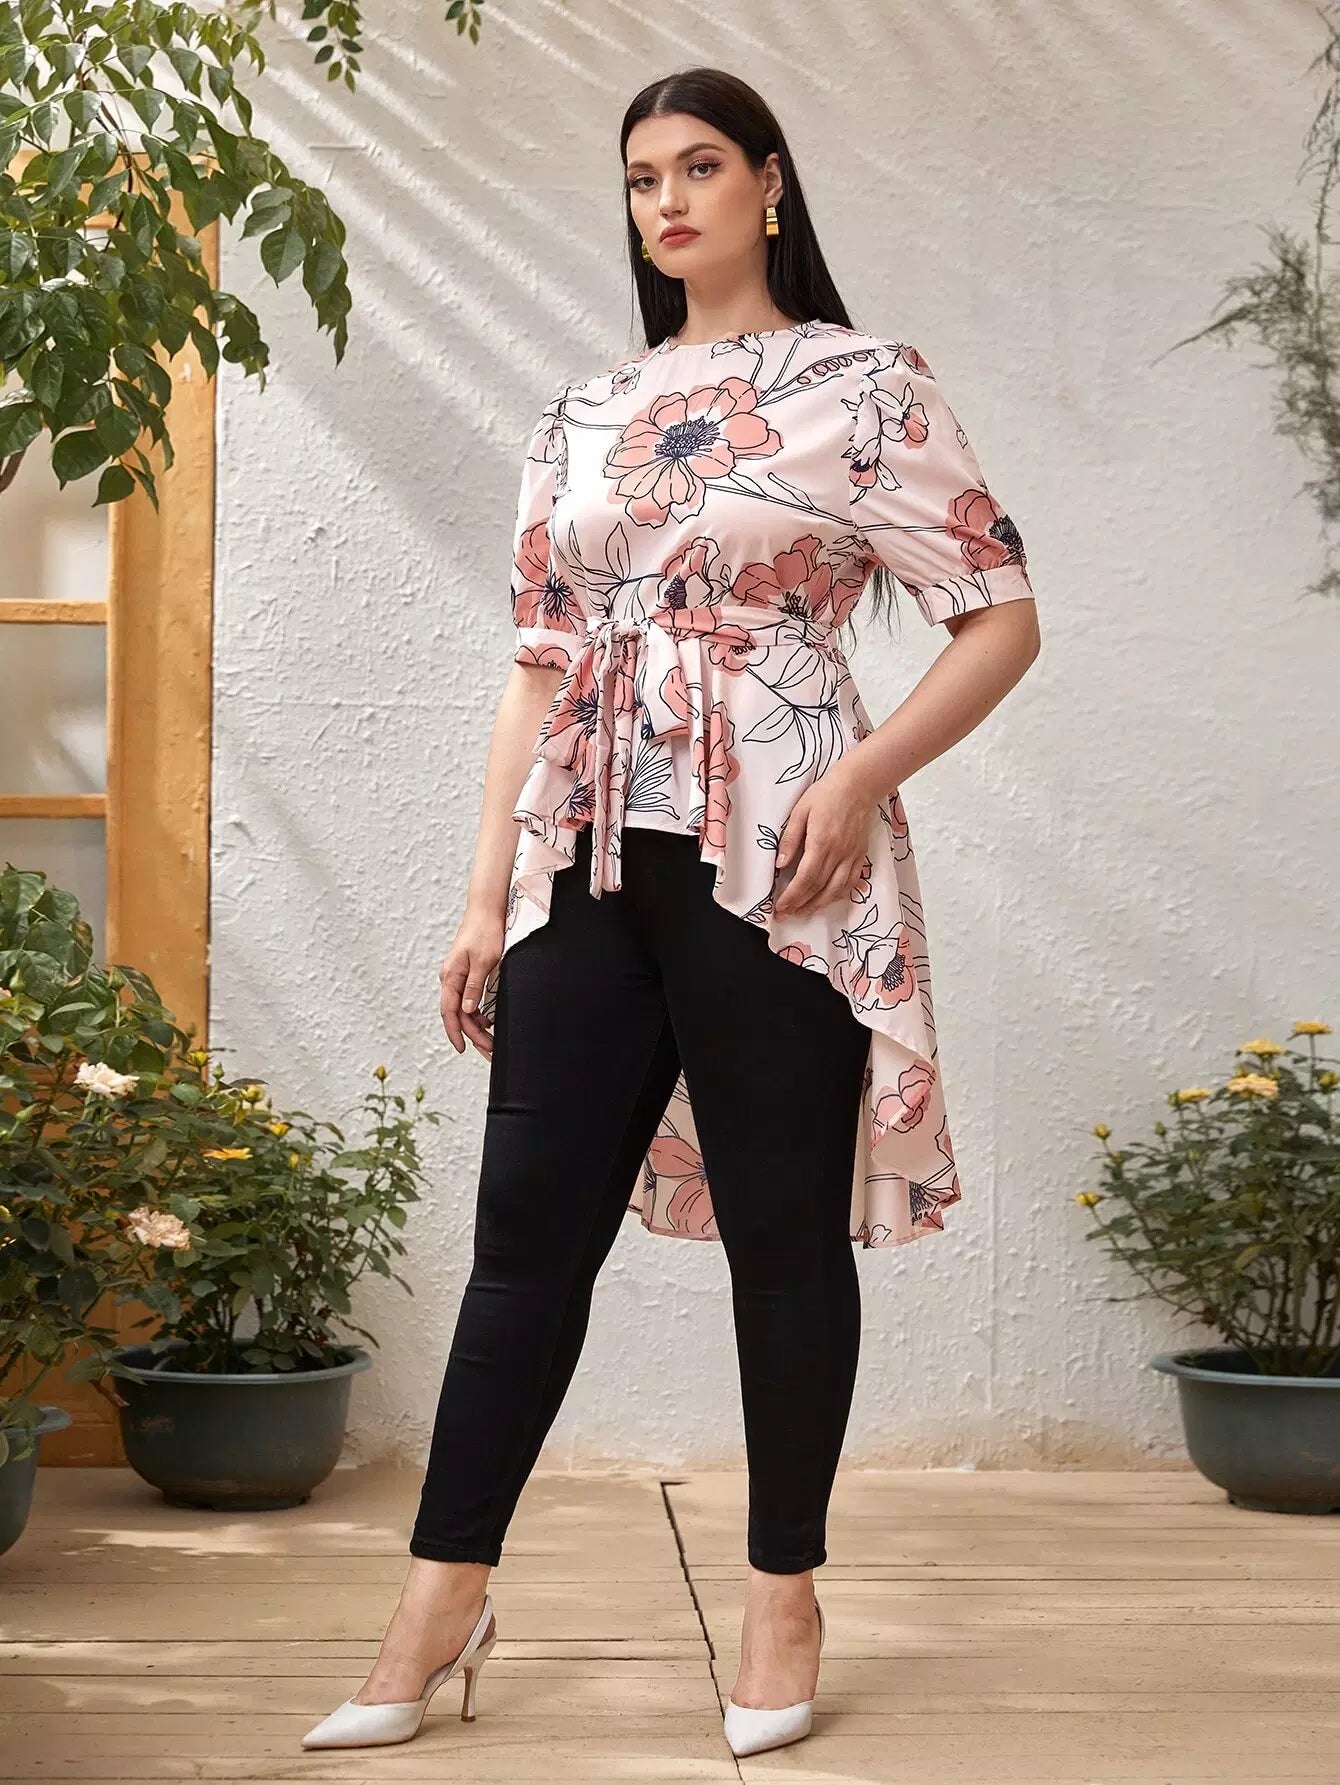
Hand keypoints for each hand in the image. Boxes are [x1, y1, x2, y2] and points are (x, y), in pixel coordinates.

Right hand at [439, 908, 504, 1058]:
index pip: (449, 1012)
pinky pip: (470, 999)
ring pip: (464, 1009)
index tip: (463, 1048)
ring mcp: (458, 976)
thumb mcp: (483, 960)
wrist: (487, 909)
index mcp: (451, 976)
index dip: (455, 1032)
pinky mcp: (467, 974)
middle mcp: (451, 979)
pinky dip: (479, 1013)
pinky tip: (489, 1022)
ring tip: (491, 1042)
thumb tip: (466, 1009)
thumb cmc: (485, 931)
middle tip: (489, 1050)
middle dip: (472, 1034)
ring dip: (477, 1026)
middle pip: (458, 1014)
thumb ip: (473, 986)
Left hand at [772, 766, 876, 918]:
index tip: (780, 906)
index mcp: (822, 842)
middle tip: (785, 914)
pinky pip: (851, 883)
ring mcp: (852, 856)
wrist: (858, 785)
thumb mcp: (800, 811)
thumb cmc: (826, 794)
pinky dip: (838, 895)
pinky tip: (826, 900)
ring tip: (802, 912)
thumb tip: (780, 865)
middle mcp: (839, 853)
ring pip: (836, 890)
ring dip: (819, 905)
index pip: (805, 878)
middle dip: (800, 905)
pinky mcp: (861, 856)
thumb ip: (790, 839)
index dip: (792, 896)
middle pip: (819, 888)